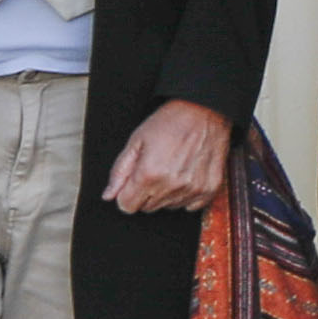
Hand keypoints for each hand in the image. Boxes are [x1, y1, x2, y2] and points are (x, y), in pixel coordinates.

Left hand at [105, 100, 235, 215]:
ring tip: (173, 167)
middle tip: (156, 167)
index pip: (127, 206)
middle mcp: (171, 185)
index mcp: (148, 174)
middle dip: (146, 192)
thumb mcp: (136, 141)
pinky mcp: (209, 189)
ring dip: (167, 193)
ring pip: (168, 207)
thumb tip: (109, 195)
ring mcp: (192, 189)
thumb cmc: (170, 122)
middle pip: (148, 208)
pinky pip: (190, 206)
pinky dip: (186, 194)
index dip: (127, 194)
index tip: (134, 180)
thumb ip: (119, 171)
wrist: (204, 110)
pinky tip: (187, 175)